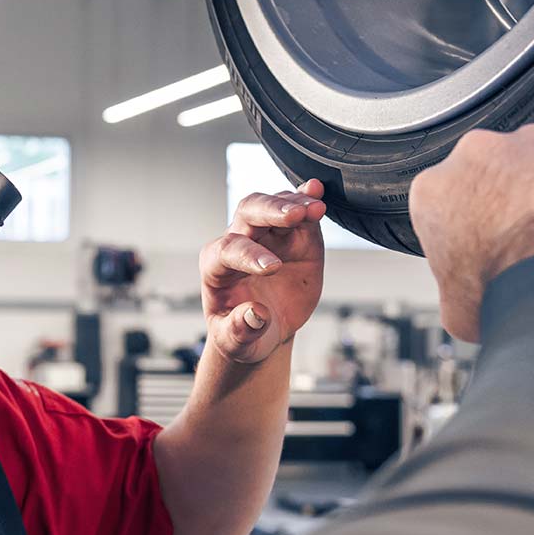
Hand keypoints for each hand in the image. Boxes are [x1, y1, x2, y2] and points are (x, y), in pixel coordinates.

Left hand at [202, 179, 327, 364]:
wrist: (264, 329)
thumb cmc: (242, 333)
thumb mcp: (236, 342)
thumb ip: (240, 330)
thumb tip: (254, 316)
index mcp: (216, 267)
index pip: (228, 250)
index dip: (248, 255)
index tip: (273, 268)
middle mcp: (239, 243)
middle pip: (248, 213)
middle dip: (269, 211)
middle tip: (293, 215)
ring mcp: (267, 236)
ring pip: (273, 205)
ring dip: (294, 203)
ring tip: (314, 208)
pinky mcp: (294, 236)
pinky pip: (299, 211)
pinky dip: (307, 199)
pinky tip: (317, 192)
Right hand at [410, 124, 533, 341]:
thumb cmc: (510, 296)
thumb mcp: (456, 307)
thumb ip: (458, 281)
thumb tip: (472, 295)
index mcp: (437, 190)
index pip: (452, 201)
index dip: (475, 225)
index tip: (493, 244)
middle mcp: (480, 152)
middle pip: (499, 170)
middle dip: (516, 197)